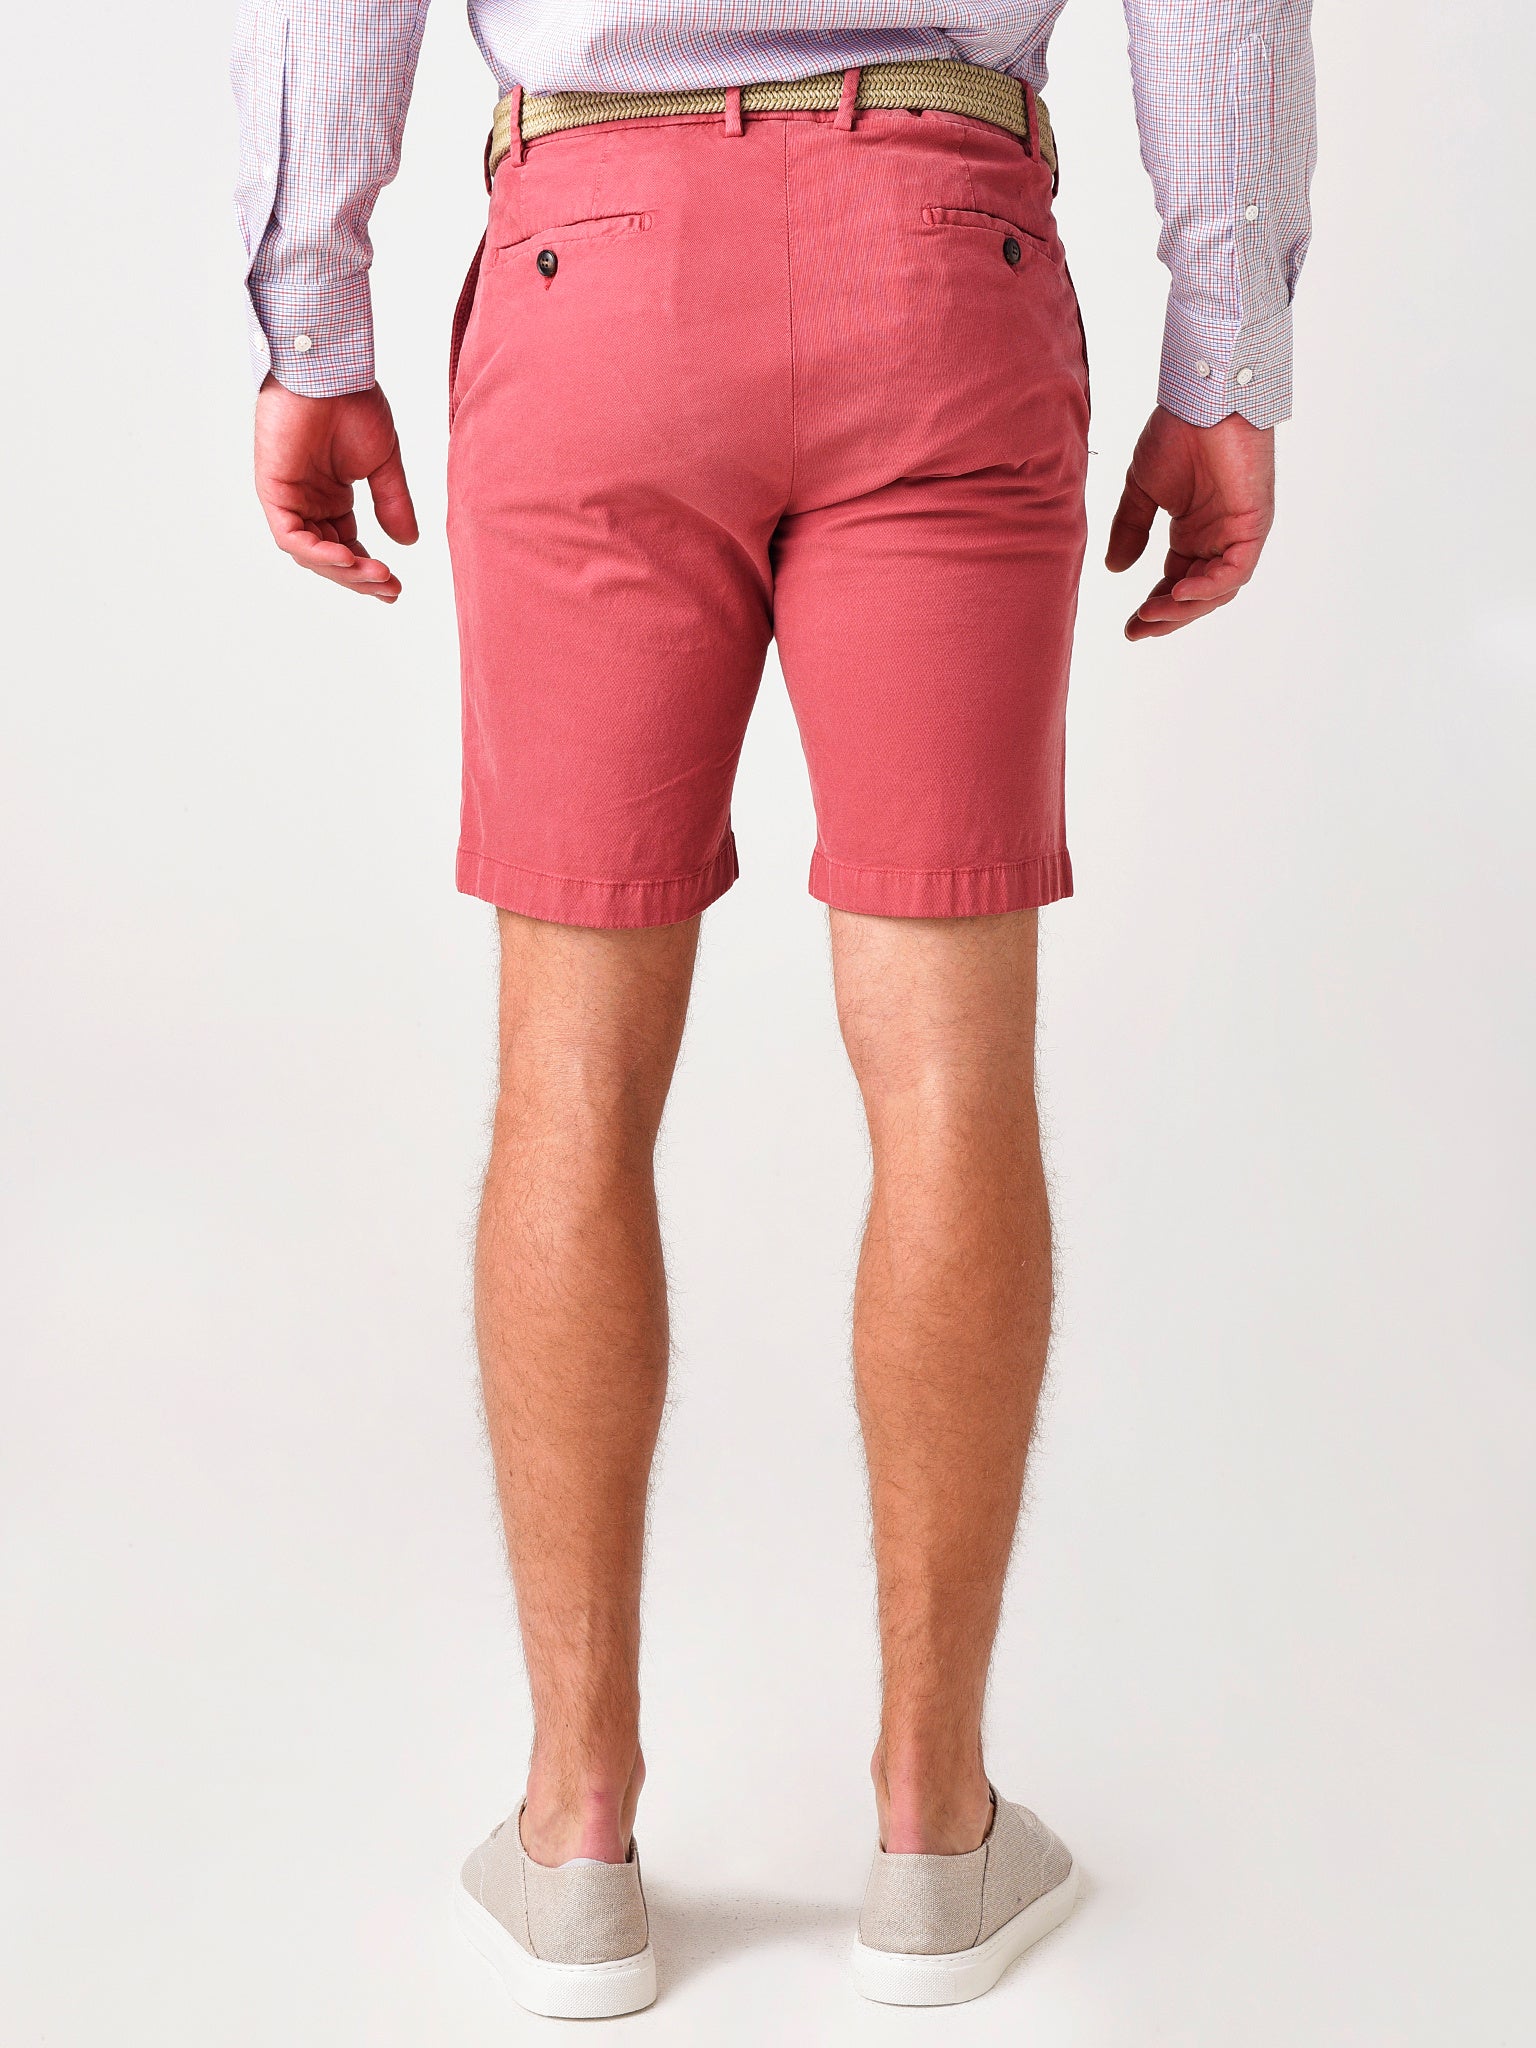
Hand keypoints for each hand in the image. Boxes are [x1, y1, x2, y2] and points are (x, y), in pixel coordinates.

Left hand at [253, 376, 417, 601]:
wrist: (331, 370)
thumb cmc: (352, 402)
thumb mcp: (383, 463)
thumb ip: (392, 503)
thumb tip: (407, 543)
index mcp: (331, 497)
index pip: (346, 547)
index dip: (368, 571)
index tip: (395, 587)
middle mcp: (308, 502)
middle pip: (330, 557)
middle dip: (360, 578)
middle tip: (389, 589)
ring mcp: (289, 498)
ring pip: (311, 554)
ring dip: (343, 570)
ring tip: (376, 576)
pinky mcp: (273, 491)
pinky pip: (291, 537)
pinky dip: (318, 553)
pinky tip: (348, 558)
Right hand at [1106, 407, 1274, 641]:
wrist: (1203, 397)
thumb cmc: (1178, 432)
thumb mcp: (1142, 490)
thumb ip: (1130, 529)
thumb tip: (1115, 569)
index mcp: (1195, 532)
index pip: (1176, 583)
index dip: (1155, 608)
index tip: (1129, 628)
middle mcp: (1218, 537)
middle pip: (1198, 595)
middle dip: (1167, 617)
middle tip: (1138, 630)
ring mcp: (1238, 533)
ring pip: (1217, 590)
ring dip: (1184, 608)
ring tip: (1151, 613)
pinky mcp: (1253, 525)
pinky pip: (1235, 571)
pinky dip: (1208, 587)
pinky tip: (1178, 593)